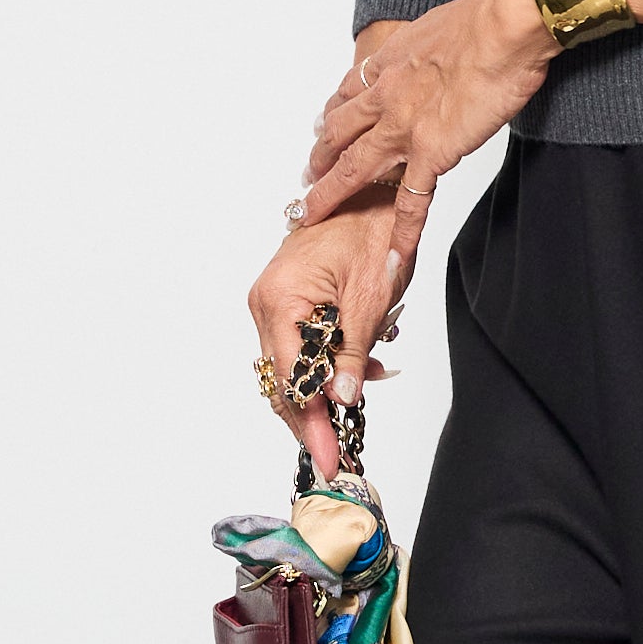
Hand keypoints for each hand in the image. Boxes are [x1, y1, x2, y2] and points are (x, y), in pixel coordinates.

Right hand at [247, 206, 407, 483]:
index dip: (311, 424)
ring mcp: (273, 301)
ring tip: (359, 407)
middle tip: (340, 455)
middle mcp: (266, 302)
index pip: (290, 379)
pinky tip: (362, 369)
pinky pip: (302, 346)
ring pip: (293, 367)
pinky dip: (328, 364)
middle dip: (314, 418)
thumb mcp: (370, 298)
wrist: (376, 186)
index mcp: (280, 299)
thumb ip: (352, 353)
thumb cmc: (374, 227)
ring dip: (325, 390)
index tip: (329, 457)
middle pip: (284, 379)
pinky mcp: (287, 300)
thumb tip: (340, 399)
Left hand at [298, 0, 558, 278]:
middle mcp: (385, 95)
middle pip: (337, 133)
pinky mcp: (432, 153)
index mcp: (390, 63)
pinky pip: (411, 202)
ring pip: (353, 169)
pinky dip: (402, 232)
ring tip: (311, 216)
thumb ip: (435, 44)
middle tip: (308, 176)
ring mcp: (403, 128)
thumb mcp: (442, 24)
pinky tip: (393, 253)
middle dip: (319, 157)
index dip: (332, 114)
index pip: (348, 94)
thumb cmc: (485, 18)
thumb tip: (447, 44)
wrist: (501, 27)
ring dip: (330, 195)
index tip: (324, 127)